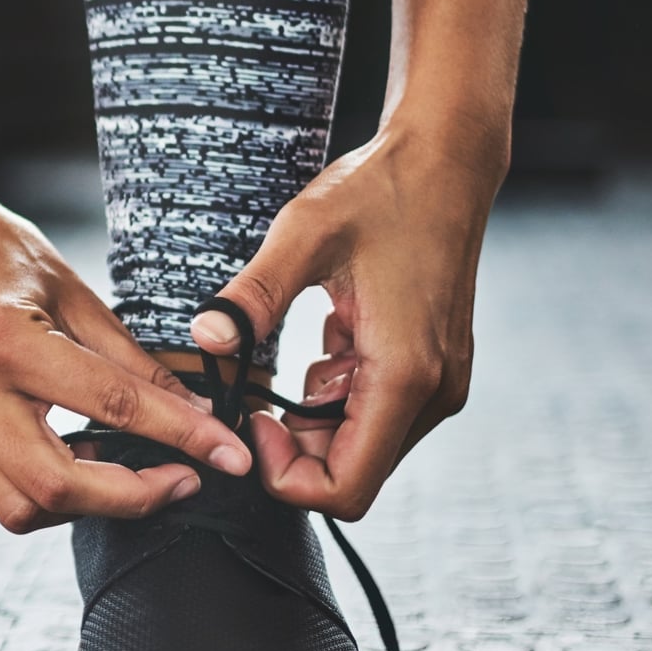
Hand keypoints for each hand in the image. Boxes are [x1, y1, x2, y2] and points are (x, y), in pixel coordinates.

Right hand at [0, 203, 251, 533]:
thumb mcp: (77, 295)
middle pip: (58, 486)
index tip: (229, 453)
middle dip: (134, 497)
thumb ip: (134, 362)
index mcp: (2, 342)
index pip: (111, 406)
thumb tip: (197, 414)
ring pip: (25, 509)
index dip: (182, 435)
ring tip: (130, 472)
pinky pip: (7, 493)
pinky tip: (85, 460)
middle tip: (185, 478)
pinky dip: (56, 492)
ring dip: (89, 505)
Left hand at [193, 123, 506, 519]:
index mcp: (404, 375)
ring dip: (311, 420)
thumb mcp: (305, 234)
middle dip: (292, 450)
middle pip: (351, 474)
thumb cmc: (381, 191)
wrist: (447, 161)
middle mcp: (432, 392)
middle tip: (251, 395)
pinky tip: (322, 342)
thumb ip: (253, 294)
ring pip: (361, 446)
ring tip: (289, 358)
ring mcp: (437, 383)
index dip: (286, 476)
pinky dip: (333, 395)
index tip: (251, 420)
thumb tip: (205, 339)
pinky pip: (373, 412)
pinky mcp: (432, 368)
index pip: (346, 488)